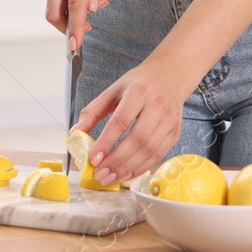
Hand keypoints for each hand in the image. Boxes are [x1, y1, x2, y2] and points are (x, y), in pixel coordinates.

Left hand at [72, 61, 189, 184]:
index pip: (121, 120)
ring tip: (110, 177)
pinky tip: (126, 173)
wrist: (171, 75)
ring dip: (128, 168)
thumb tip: (75, 133)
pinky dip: (141, 168)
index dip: (107, 141)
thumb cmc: (139, 84)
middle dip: (117, 160)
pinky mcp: (175, 132)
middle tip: (100, 173)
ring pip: (149, 150)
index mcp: (139, 91)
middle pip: (137, 138)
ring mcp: (169, 120)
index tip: (94, 158)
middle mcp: (157, 105)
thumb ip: (93, 111)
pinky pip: (158, 155)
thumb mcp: (113, 90)